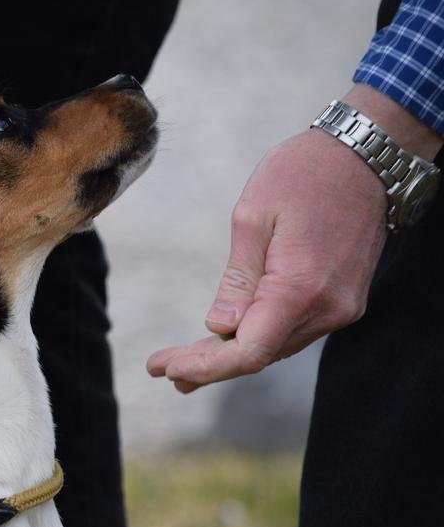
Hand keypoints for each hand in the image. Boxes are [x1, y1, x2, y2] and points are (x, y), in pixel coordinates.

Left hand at [147, 84, 442, 392]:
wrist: (365, 156)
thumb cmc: (303, 174)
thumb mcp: (253, 217)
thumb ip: (237, 280)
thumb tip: (218, 327)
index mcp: (301, 288)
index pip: (247, 351)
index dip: (204, 366)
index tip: (164, 368)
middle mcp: (328, 308)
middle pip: (259, 355)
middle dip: (207, 366)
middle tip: (161, 370)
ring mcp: (341, 307)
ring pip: (276, 346)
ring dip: (230, 356)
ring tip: (182, 365)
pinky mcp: (343, 300)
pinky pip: (293, 330)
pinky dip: (257, 338)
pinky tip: (226, 340)